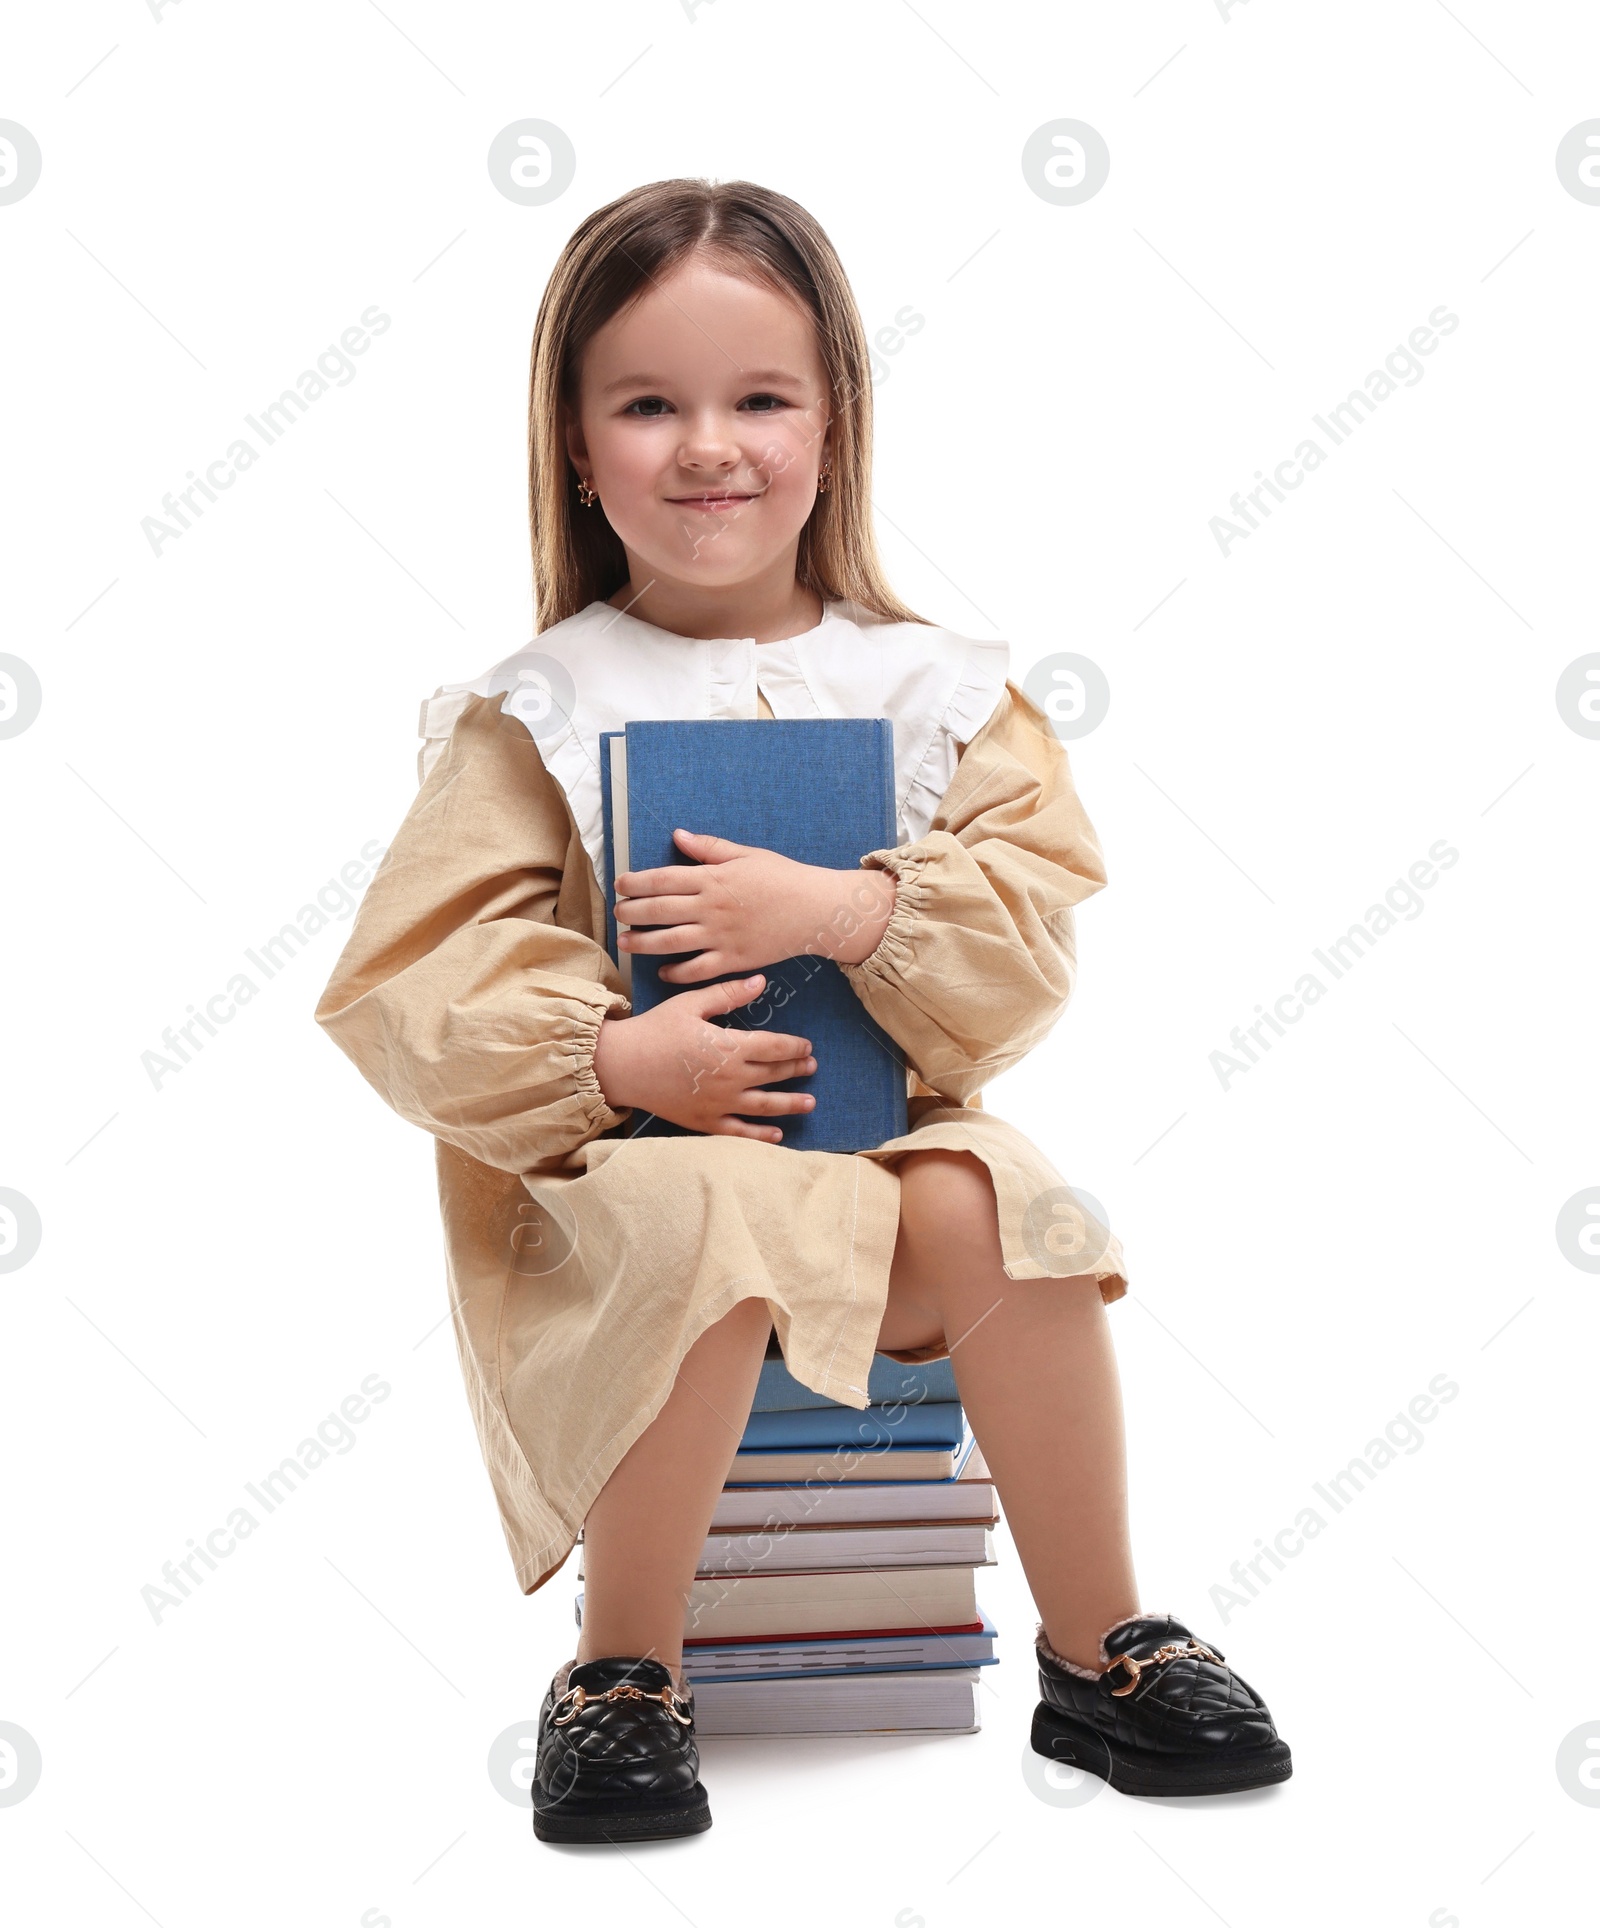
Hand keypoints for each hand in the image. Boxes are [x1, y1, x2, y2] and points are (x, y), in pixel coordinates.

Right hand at [591, 974, 817, 1141]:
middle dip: (796, 1070)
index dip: (795, 1046)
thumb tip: (761, 982)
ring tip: (810, 1101)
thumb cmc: (655, 1030)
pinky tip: (778, 1135)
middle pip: (773, 1074)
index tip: (807, 1046)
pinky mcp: (703, 1122)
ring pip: (764, 1106)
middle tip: (812, 1066)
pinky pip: (739, 1132)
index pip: (774, 1047)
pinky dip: (761, 1135)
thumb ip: (728, 994)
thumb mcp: (691, 1004)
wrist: (621, 1064)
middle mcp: (729, 1078)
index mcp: (728, 1047)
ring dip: (790, 1103)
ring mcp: (718, 1103)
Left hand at [615, 828, 896, 981]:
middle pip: (659, 911)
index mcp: (713, 878)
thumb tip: (677, 836)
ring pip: (671, 942)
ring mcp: (721, 936)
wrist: (815, 910)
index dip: (636, 882)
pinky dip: (676, 972)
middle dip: (632, 912)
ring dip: (643, 943)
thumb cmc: (783, 877)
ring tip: (625, 942)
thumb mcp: (746, 855)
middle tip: (617, 913)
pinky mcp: (733, 959)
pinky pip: (697, 970)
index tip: (620, 884)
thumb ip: (709, 848)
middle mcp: (712, 908)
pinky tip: (662, 971)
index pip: (663, 879)